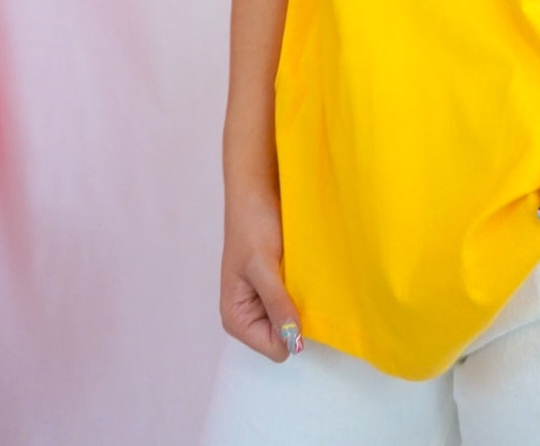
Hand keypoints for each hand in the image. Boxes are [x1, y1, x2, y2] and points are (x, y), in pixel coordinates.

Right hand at [221, 190, 304, 360]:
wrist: (257, 191)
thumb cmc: (252, 224)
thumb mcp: (263, 265)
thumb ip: (277, 304)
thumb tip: (294, 343)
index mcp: (236, 319)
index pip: (276, 349)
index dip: (290, 328)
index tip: (294, 296)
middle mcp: (249, 316)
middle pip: (286, 338)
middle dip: (295, 315)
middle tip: (296, 281)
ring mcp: (264, 303)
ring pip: (294, 320)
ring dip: (301, 300)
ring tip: (298, 273)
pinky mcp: (277, 288)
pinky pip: (297, 302)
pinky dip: (303, 289)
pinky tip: (301, 270)